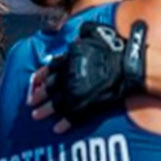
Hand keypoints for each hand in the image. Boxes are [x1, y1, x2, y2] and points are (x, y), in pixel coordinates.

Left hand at [29, 21, 147, 130]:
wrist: (130, 66)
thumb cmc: (116, 49)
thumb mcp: (97, 33)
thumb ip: (85, 32)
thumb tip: (79, 31)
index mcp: (71, 59)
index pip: (51, 68)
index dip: (41, 76)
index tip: (33, 81)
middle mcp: (70, 75)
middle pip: (50, 87)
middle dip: (38, 95)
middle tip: (29, 102)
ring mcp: (77, 91)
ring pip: (56, 103)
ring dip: (45, 111)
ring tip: (36, 116)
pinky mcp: (87, 104)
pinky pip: (73, 116)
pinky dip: (64, 123)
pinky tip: (57, 129)